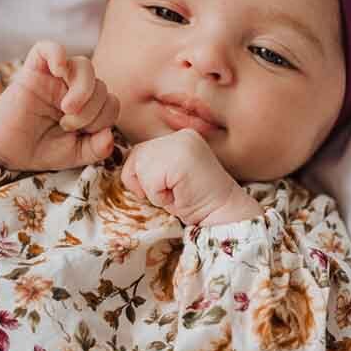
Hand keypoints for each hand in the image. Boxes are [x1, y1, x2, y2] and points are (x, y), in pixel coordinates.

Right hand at [0, 40, 119, 171]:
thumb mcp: (75, 154)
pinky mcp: (33, 71)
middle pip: (100, 85)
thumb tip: (110, 135)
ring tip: (67, 108)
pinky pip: (48, 48)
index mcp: (88, 107)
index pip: (110, 102)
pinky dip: (57, 54)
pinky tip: (59, 70)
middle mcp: (73, 89)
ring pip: (83, 65)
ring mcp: (54, 79)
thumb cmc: (41, 149)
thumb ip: (97, 149)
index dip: (103, 118)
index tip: (81, 134)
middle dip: (91, 110)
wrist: (7, 150)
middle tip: (68, 125)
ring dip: (83, 88)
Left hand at [120, 129, 263, 226]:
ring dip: (153, 190)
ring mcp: (181, 144)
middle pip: (135, 157)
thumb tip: (124, 168)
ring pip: (139, 168)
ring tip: (177, 193)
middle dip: (146, 183)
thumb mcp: (168, 176)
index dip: (147, 178)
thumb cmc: (194, 201)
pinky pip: (148, 181)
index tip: (173, 187)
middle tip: (174, 191)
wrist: (225, 214)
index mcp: (178, 137)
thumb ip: (152, 164)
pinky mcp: (180, 158)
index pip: (141, 153)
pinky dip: (158, 196)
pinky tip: (179, 196)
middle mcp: (180, 135)